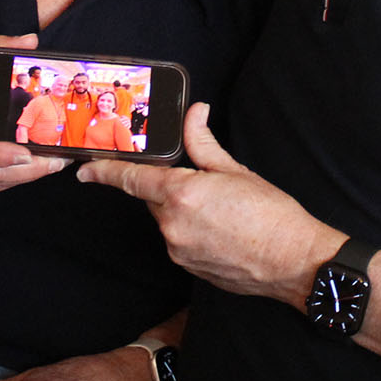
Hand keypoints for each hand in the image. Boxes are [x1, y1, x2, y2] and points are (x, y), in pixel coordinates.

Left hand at [78, 104, 342, 303]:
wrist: (295, 262)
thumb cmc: (273, 216)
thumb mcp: (236, 170)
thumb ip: (204, 142)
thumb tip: (195, 113)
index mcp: (181, 194)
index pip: (131, 179)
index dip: (105, 171)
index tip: (86, 169)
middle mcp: (172, 225)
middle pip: (153, 198)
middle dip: (169, 187)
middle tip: (204, 184)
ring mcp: (178, 249)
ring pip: (167, 219)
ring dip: (184, 210)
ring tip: (224, 210)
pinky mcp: (188, 267)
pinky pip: (179, 240)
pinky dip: (192, 230)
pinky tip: (223, 229)